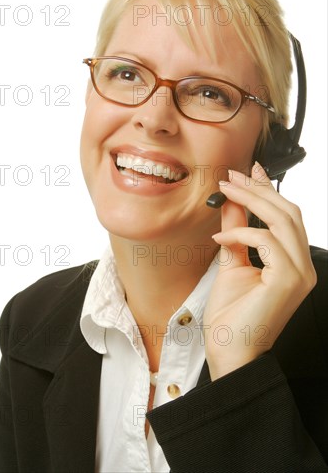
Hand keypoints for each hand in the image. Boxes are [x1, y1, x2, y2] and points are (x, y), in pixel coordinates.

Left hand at [203, 162, 316, 380]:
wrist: (229, 352)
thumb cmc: (231, 316)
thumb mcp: (231, 263)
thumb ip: (235, 232)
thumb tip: (231, 204)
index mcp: (292, 262)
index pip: (286, 217)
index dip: (269, 190)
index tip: (250, 171)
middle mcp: (303, 266)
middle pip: (288, 213)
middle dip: (259, 189)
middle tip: (232, 176)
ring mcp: (299, 273)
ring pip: (282, 220)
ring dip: (251, 201)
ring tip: (226, 191)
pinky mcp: (288, 280)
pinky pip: (266, 241)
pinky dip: (241, 233)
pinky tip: (220, 237)